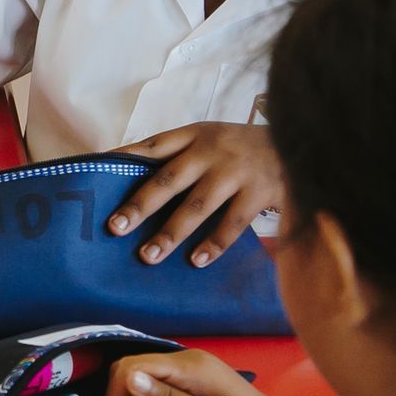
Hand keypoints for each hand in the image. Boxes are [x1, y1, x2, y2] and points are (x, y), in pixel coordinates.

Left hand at [108, 122, 284, 266]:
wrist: (299, 142)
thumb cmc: (239, 147)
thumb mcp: (207, 138)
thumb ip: (173, 155)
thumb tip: (123, 175)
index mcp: (193, 135)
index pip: (150, 147)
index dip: (122, 161)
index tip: (95, 178)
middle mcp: (211, 151)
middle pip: (168, 180)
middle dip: (140, 205)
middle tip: (115, 228)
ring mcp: (235, 172)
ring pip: (197, 206)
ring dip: (171, 233)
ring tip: (148, 256)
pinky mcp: (259, 192)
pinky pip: (232, 223)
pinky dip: (213, 244)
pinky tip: (196, 261)